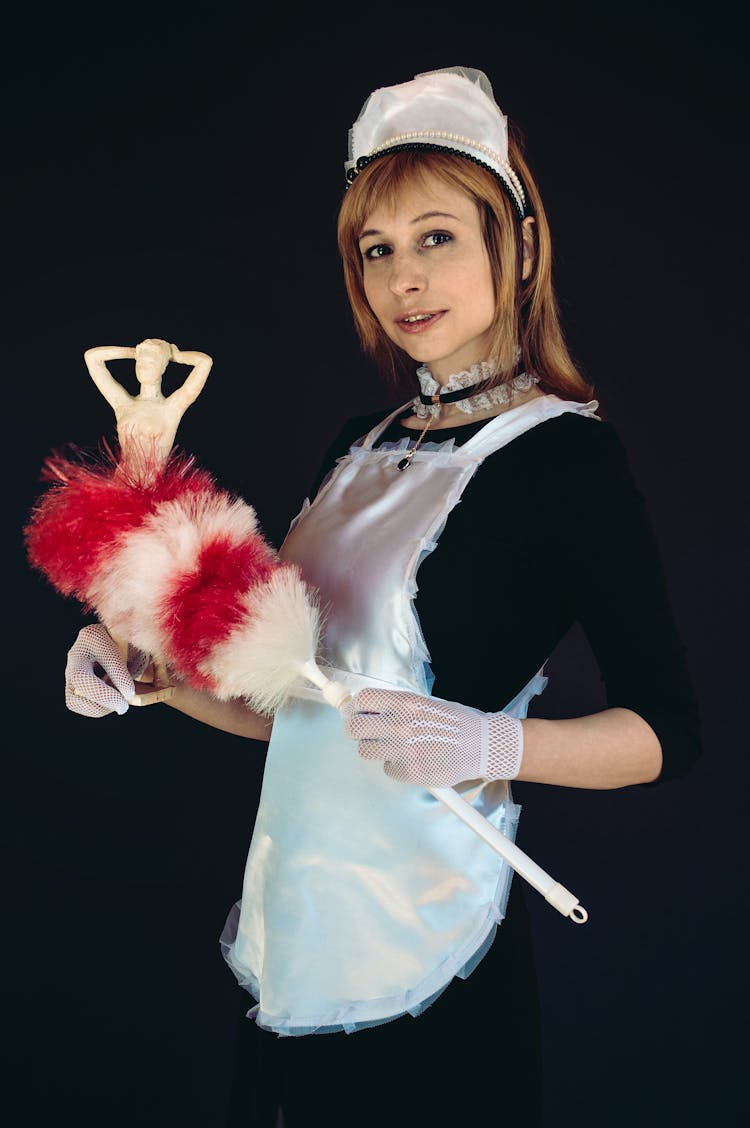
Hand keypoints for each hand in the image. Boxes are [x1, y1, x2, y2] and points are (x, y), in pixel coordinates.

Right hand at [64, 623, 148, 717]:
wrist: (121, 650)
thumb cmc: (133, 647)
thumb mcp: (137, 646)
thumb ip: (143, 656)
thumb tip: (142, 685)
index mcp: (95, 635)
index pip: (105, 656)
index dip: (119, 676)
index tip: (131, 692)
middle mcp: (77, 652)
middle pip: (81, 679)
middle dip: (104, 696)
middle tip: (123, 706)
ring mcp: (70, 671)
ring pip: (75, 697)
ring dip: (100, 706)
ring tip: (119, 703)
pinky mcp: (70, 687)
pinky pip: (75, 704)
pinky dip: (95, 709)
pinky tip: (111, 703)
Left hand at [343, 688, 523, 786]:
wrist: (482, 746)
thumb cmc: (456, 722)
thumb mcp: (427, 702)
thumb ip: (398, 706)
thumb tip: (368, 709)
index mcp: (405, 702)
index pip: (362, 700)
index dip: (358, 706)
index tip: (360, 711)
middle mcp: (401, 724)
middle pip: (354, 728)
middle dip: (357, 729)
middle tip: (366, 730)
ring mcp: (404, 750)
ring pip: (365, 750)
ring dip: (374, 748)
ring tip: (392, 745)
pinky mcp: (409, 772)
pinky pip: (387, 768)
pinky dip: (396, 765)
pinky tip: (412, 759)